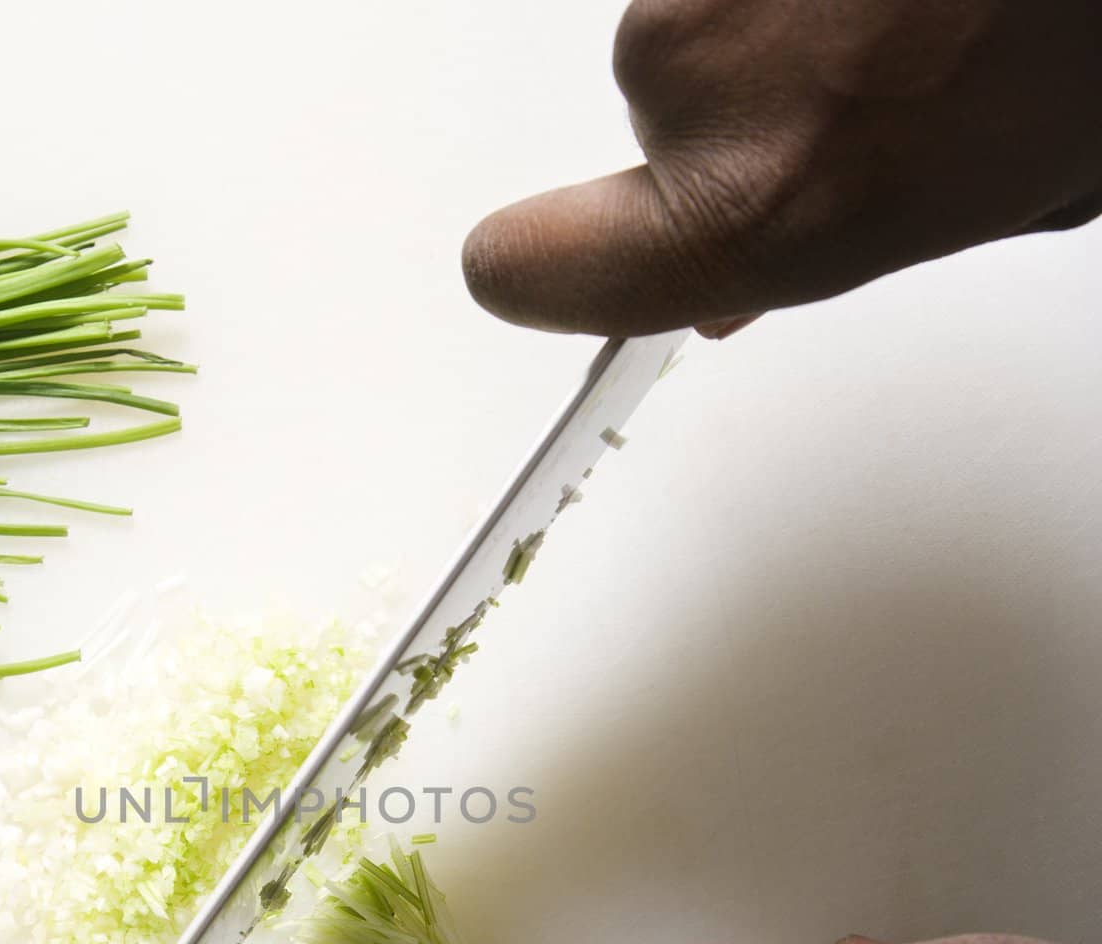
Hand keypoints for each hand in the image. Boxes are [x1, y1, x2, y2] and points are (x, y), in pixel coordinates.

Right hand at [462, 0, 1101, 335]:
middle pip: (654, 109)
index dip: (535, 268)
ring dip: (791, 11)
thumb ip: (809, 251)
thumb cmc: (1071, 35)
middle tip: (865, 80)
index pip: (530, 268)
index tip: (535, 270)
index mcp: (746, 206)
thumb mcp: (953, 201)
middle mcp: (687, 78)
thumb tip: (737, 282)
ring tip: (912, 0)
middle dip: (744, 103)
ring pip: (703, 9)